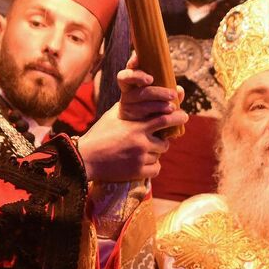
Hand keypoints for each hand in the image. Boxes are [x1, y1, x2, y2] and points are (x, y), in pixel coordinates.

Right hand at [79, 61, 186, 182]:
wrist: (85, 158)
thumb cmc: (98, 135)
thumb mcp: (112, 116)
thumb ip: (128, 108)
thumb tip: (140, 96)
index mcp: (136, 126)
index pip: (165, 119)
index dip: (177, 117)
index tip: (183, 116)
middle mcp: (141, 142)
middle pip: (165, 142)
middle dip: (165, 140)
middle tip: (165, 138)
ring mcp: (140, 157)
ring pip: (159, 155)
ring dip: (154, 153)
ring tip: (142, 151)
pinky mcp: (137, 171)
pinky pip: (155, 168)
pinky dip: (151, 166)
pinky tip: (142, 163)